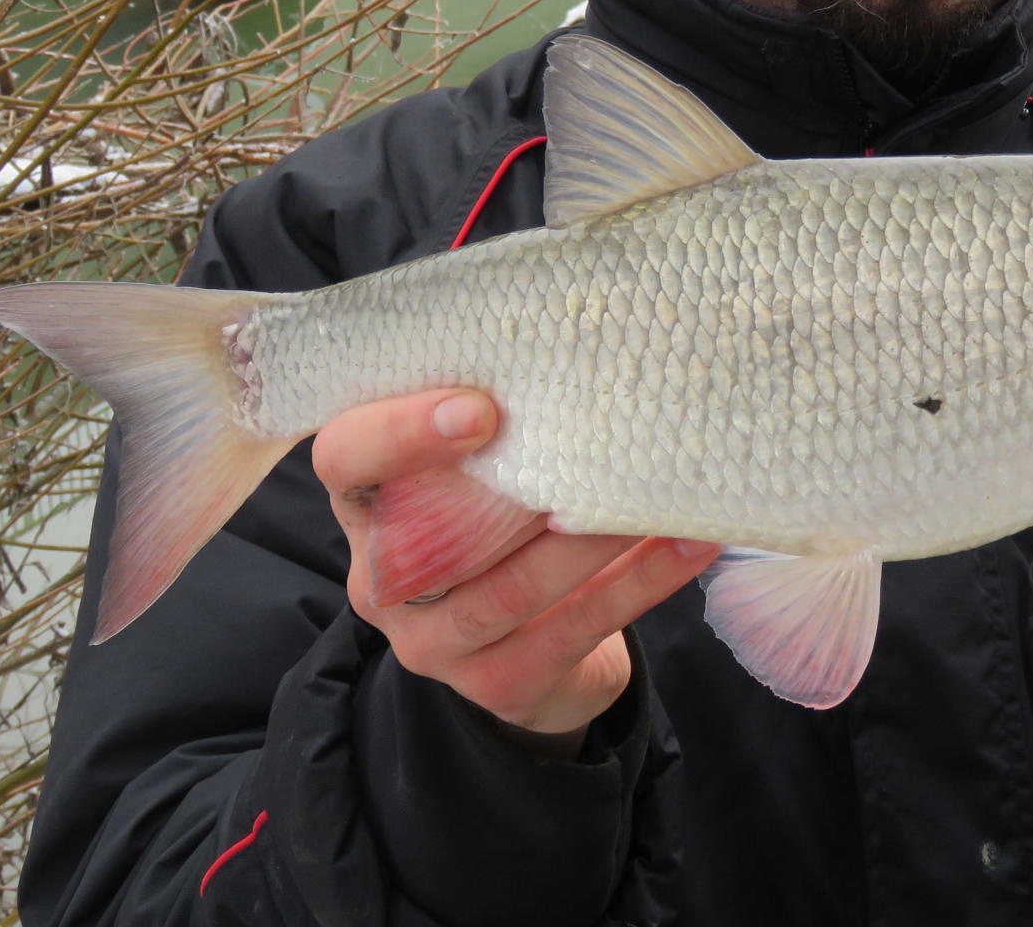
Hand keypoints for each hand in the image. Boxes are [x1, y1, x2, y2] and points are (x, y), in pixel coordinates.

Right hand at [313, 389, 719, 742]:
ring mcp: (434, 643)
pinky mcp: (497, 685)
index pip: (344, 460)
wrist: (541, 657)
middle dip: (516, 484)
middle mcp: (384, 579)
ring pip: (508, 588)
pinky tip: (688, 544)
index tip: (479, 407)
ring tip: (657, 494)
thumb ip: (503, 427)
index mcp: (367, 506)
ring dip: (591, 538)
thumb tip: (592, 347)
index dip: (397, 433)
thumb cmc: (510, 530)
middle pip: (426, 536)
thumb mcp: (485, 476)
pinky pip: (572, 630)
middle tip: (597, 435)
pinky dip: (638, 583)